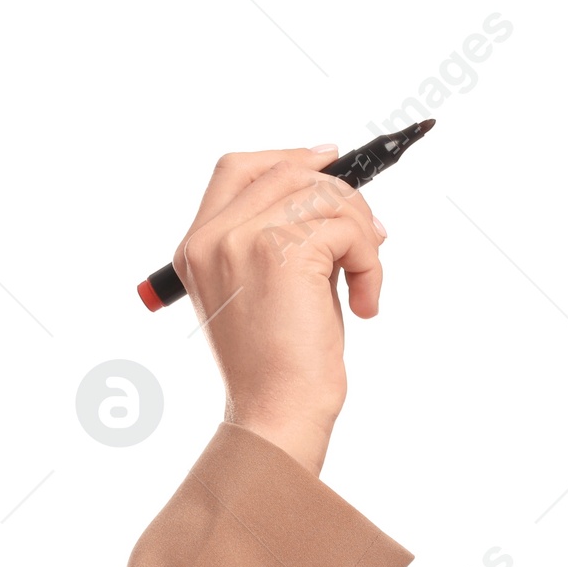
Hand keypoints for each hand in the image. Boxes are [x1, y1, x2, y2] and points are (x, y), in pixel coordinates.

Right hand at [171, 146, 387, 476]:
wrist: (275, 411)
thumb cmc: (274, 363)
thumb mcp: (262, 288)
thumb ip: (275, 236)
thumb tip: (332, 190)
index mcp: (197, 248)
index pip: (236, 169)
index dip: (288, 155)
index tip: (330, 159)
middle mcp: (211, 239)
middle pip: (289, 171)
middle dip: (342, 198)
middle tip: (370, 241)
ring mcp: (242, 241)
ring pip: (325, 196)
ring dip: (362, 235)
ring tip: (364, 284)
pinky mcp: (281, 252)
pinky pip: (347, 229)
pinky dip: (370, 264)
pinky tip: (364, 303)